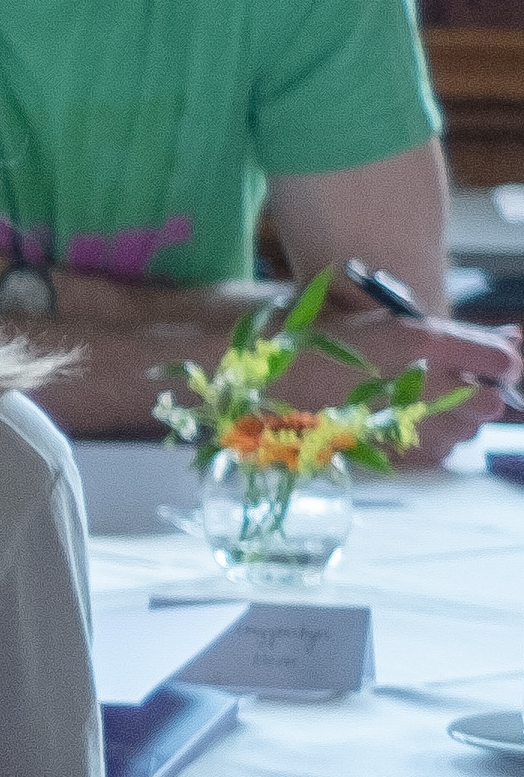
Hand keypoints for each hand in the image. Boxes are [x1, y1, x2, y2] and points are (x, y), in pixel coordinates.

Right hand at [343, 305, 516, 457]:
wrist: (276, 379)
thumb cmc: (338, 343)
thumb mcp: (399, 323)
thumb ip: (462, 336)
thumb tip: (515, 342)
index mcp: (423, 341)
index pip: (501, 361)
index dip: (499, 362)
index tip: (488, 362)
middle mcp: (422, 384)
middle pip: (491, 402)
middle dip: (479, 393)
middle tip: (450, 384)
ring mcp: (409, 425)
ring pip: (468, 430)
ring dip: (455, 417)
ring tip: (418, 402)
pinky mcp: (396, 453)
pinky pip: (441, 450)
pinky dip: (432, 438)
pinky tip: (404, 422)